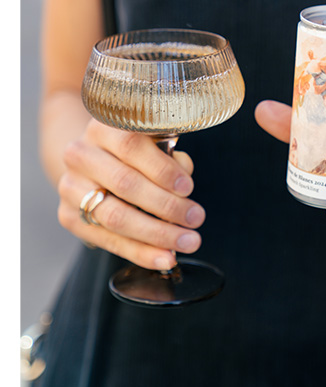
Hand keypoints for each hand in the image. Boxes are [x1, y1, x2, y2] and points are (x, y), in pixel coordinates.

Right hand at [56, 120, 204, 269]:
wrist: (93, 161)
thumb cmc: (137, 151)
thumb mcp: (154, 141)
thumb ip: (171, 156)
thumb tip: (183, 184)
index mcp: (104, 128)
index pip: (132, 146)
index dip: (163, 169)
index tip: (189, 188)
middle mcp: (80, 155)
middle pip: (125, 184)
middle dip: (166, 206)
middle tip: (196, 218)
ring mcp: (70, 187)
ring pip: (115, 216)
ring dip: (157, 234)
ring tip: (188, 241)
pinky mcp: (68, 216)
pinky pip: (108, 240)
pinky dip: (140, 252)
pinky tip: (164, 258)